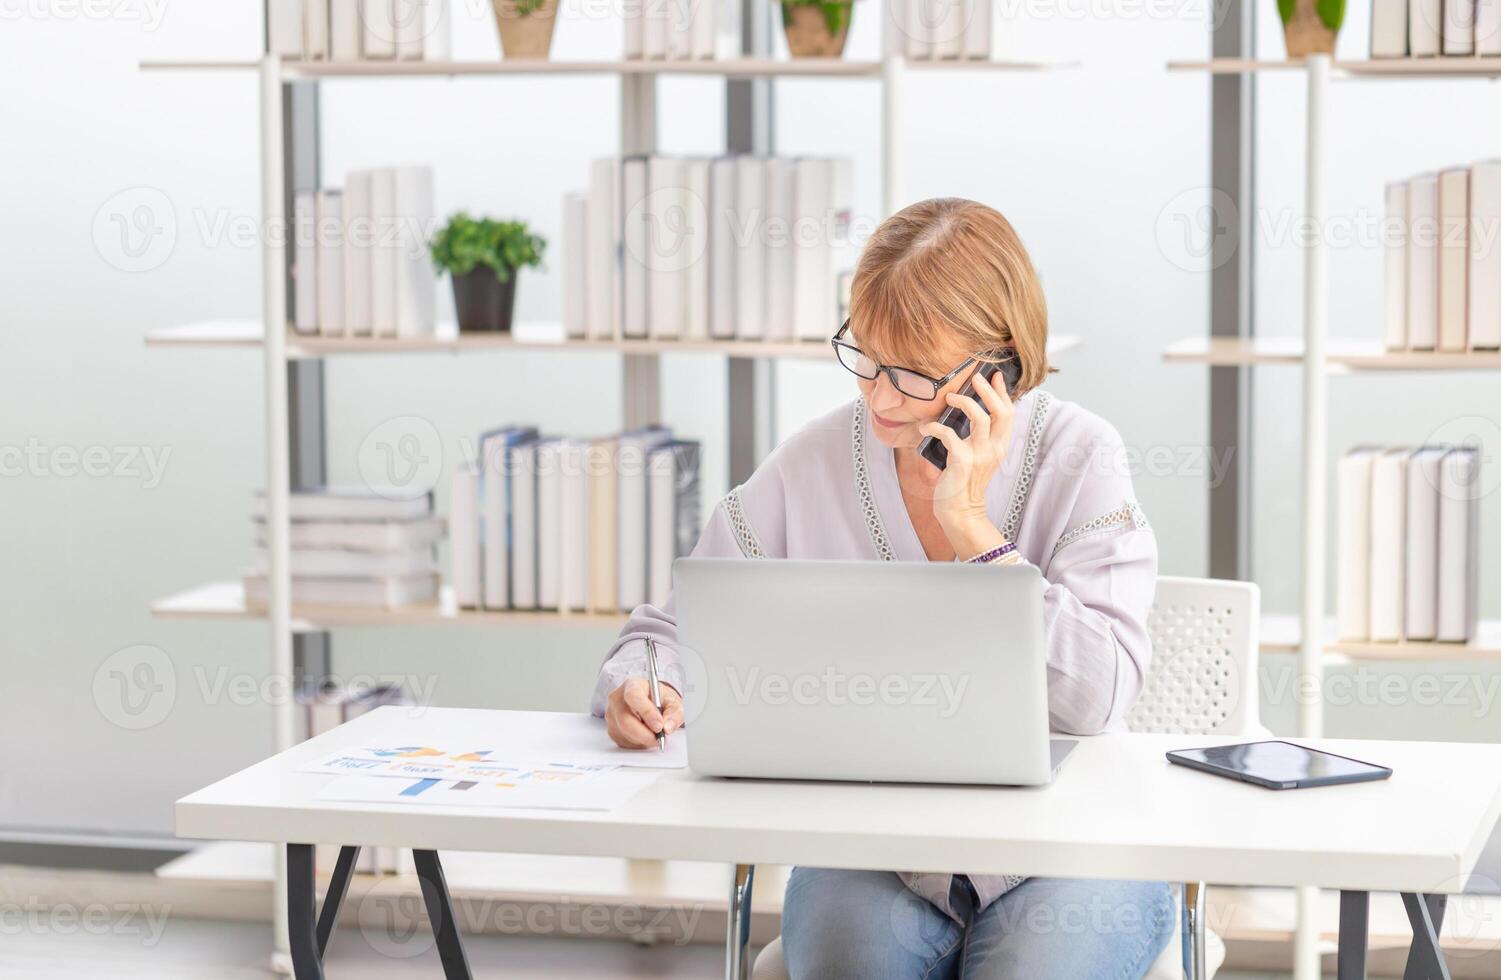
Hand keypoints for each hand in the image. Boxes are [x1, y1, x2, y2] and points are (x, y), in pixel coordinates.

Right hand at [605, 677, 683, 749]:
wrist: (651, 702)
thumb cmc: (659, 699)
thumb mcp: (673, 701)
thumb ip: (674, 713)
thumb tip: (667, 727)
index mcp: (632, 685)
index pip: (634, 697)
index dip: (646, 713)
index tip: (659, 725)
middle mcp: (617, 698)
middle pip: (625, 720)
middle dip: (645, 734)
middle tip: (660, 738)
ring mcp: (611, 715)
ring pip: (625, 733)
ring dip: (643, 739)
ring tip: (655, 733)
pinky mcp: (611, 729)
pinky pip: (624, 741)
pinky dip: (638, 743)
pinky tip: (646, 735)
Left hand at [918, 368, 1015, 542]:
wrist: (960, 512)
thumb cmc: (964, 483)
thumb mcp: (978, 458)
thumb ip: (979, 438)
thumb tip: (966, 412)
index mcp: (1000, 447)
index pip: (1009, 414)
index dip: (1003, 393)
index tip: (995, 376)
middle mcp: (994, 450)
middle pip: (1002, 412)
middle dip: (989, 391)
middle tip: (975, 378)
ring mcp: (979, 455)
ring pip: (980, 418)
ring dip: (964, 402)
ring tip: (949, 398)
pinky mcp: (961, 461)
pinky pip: (948, 434)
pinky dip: (934, 427)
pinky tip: (925, 428)